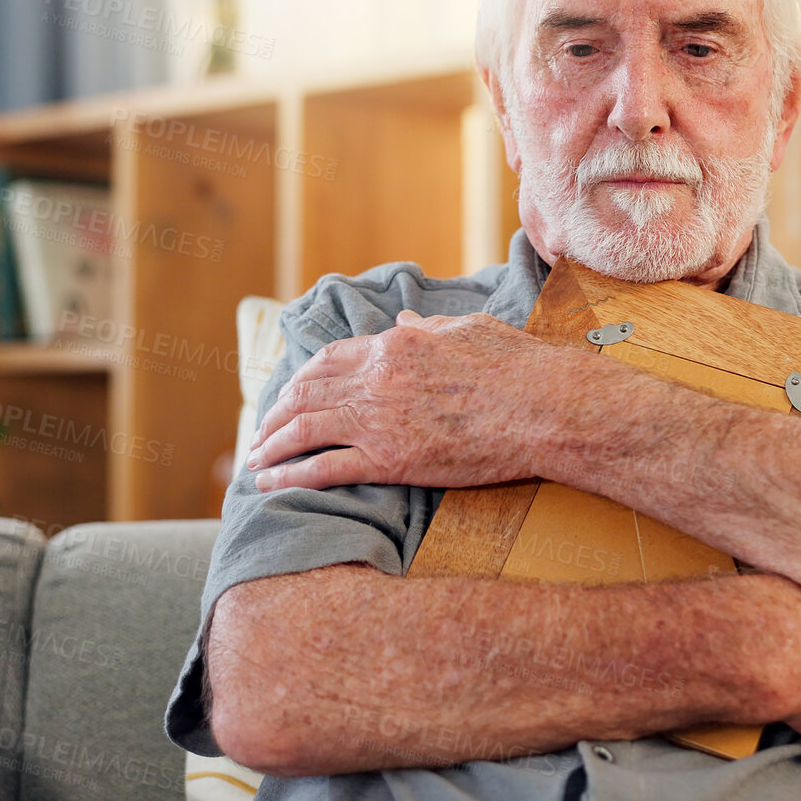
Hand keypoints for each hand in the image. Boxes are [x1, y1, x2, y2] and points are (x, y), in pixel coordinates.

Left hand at [245, 309, 571, 490]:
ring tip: (256, 458)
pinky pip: (323, 468)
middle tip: (262, 429)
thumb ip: (429, 326)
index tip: (290, 392)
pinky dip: (290, 476)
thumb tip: (405, 318)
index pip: (330, 359)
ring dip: (272, 444)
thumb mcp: (470, 329)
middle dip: (277, 412)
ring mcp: (379, 421)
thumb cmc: (519, 368)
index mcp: (397, 344)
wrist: (544, 408)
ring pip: (304, 429)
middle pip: (307, 393)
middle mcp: (377, 378)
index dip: (302, 377)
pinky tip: (271, 483)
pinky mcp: (389, 460)